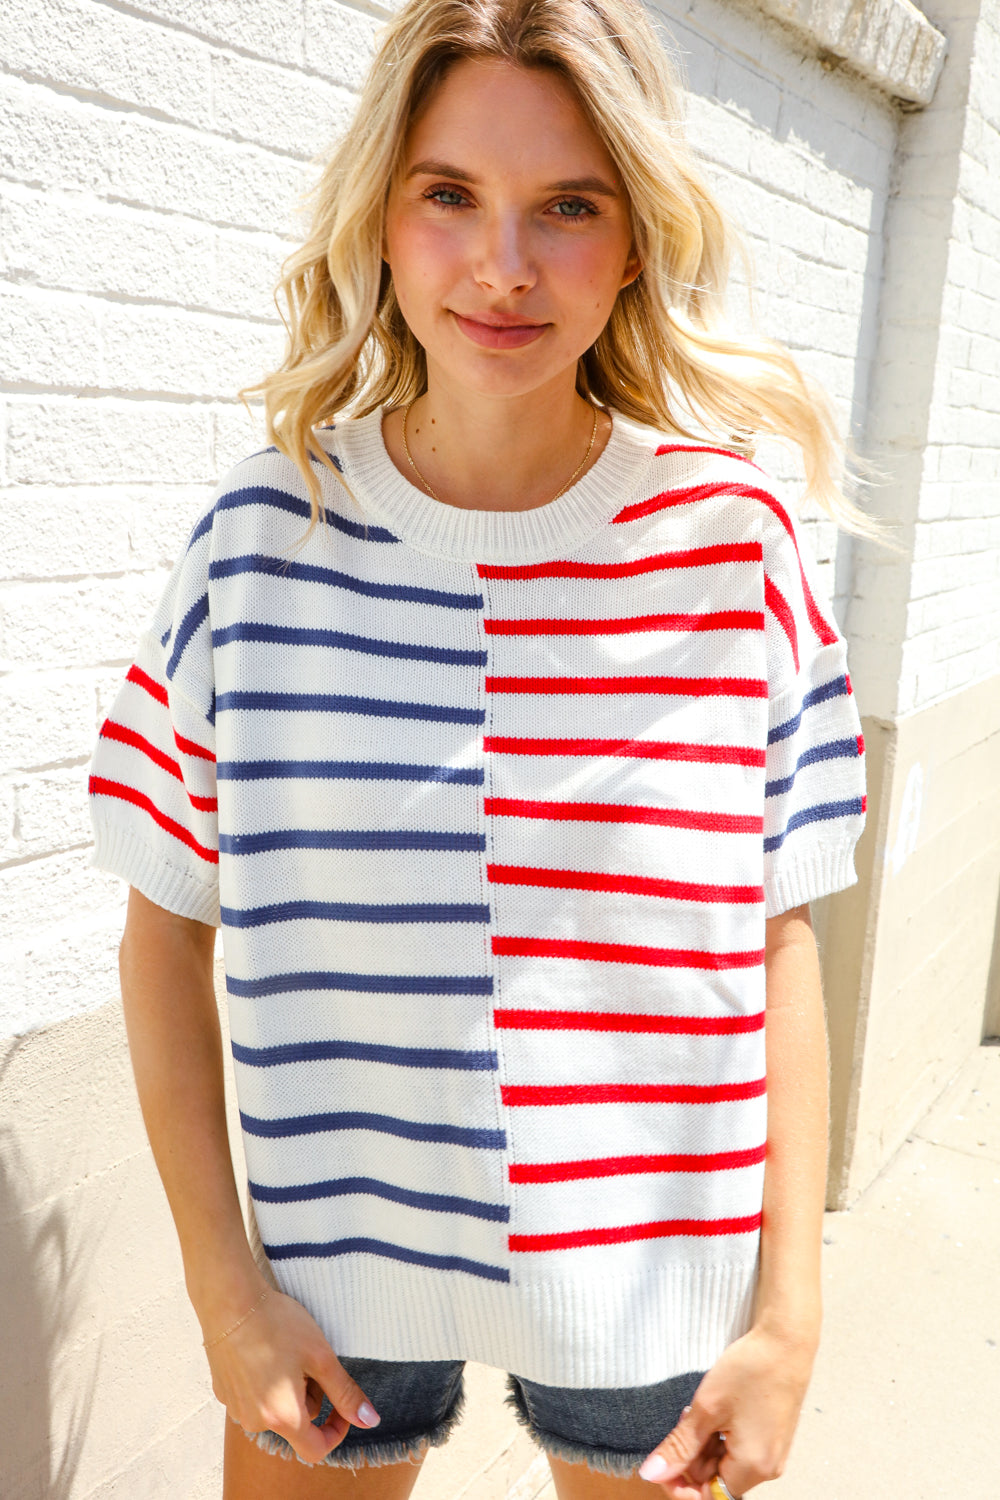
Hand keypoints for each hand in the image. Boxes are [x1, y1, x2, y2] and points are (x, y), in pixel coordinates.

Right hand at [203, 1283, 379, 1464]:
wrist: (229, 1301)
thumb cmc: (278, 1325)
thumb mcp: (321, 1356)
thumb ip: (345, 1393)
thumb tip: (371, 1421)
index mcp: (283, 1418)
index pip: (316, 1450)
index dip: (336, 1430)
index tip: (340, 1404)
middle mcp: (255, 1422)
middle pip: (296, 1423)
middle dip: (310, 1396)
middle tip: (310, 1359)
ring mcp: (235, 1408)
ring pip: (275, 1410)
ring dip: (288, 1390)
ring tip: (287, 1351)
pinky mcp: (222, 1392)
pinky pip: (253, 1398)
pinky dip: (265, 1382)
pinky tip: (264, 1351)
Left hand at [638, 1322, 817, 1496]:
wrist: (786, 1341)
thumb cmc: (752, 1370)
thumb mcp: (707, 1408)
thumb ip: (679, 1447)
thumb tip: (652, 1474)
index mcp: (753, 1468)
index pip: (707, 1497)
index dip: (680, 1484)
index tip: (663, 1461)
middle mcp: (766, 1468)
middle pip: (715, 1481)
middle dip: (691, 1458)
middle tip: (683, 1422)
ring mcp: (771, 1453)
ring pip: (724, 1464)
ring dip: (704, 1445)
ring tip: (698, 1410)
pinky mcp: (771, 1438)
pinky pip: (738, 1451)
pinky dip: (719, 1437)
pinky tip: (714, 1411)